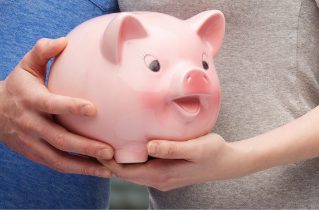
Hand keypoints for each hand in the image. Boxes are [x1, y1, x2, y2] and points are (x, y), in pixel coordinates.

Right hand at [0, 37, 113, 177]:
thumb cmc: (15, 85)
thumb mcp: (25, 64)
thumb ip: (43, 50)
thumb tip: (64, 41)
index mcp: (31, 100)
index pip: (52, 105)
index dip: (71, 107)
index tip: (93, 109)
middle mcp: (31, 124)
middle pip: (59, 139)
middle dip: (84, 146)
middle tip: (109, 149)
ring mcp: (31, 143)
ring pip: (59, 159)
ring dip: (84, 166)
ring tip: (108, 168)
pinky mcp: (34, 155)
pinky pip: (57, 165)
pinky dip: (77, 169)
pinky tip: (98, 170)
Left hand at [99, 133, 246, 190]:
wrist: (229, 163)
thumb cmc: (213, 152)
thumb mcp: (196, 148)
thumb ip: (172, 148)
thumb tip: (149, 146)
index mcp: (161, 174)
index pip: (124, 172)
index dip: (106, 160)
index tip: (93, 144)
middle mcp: (158, 179)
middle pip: (123, 173)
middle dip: (106, 160)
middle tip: (89, 139)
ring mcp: (161, 176)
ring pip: (131, 170)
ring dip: (117, 158)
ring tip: (102, 140)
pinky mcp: (165, 170)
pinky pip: (140, 166)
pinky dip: (129, 157)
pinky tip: (125, 143)